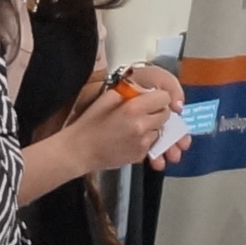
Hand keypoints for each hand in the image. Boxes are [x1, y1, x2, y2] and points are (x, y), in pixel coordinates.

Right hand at [55, 69, 183, 177]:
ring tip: (133, 126)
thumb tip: (142, 90)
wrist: (80, 151)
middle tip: (143, 112)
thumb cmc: (89, 125)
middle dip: (157, 111)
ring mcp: (142, 143)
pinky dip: (144, 140)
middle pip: (165, 114)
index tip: (153, 98)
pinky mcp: (140, 155)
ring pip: (159, 130)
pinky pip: (150, 143)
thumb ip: (127, 92)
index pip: (164, 98)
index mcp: (133, 109)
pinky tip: (129, 138)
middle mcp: (141, 126)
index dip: (159, 97)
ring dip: (151, 126)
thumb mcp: (106, 98)